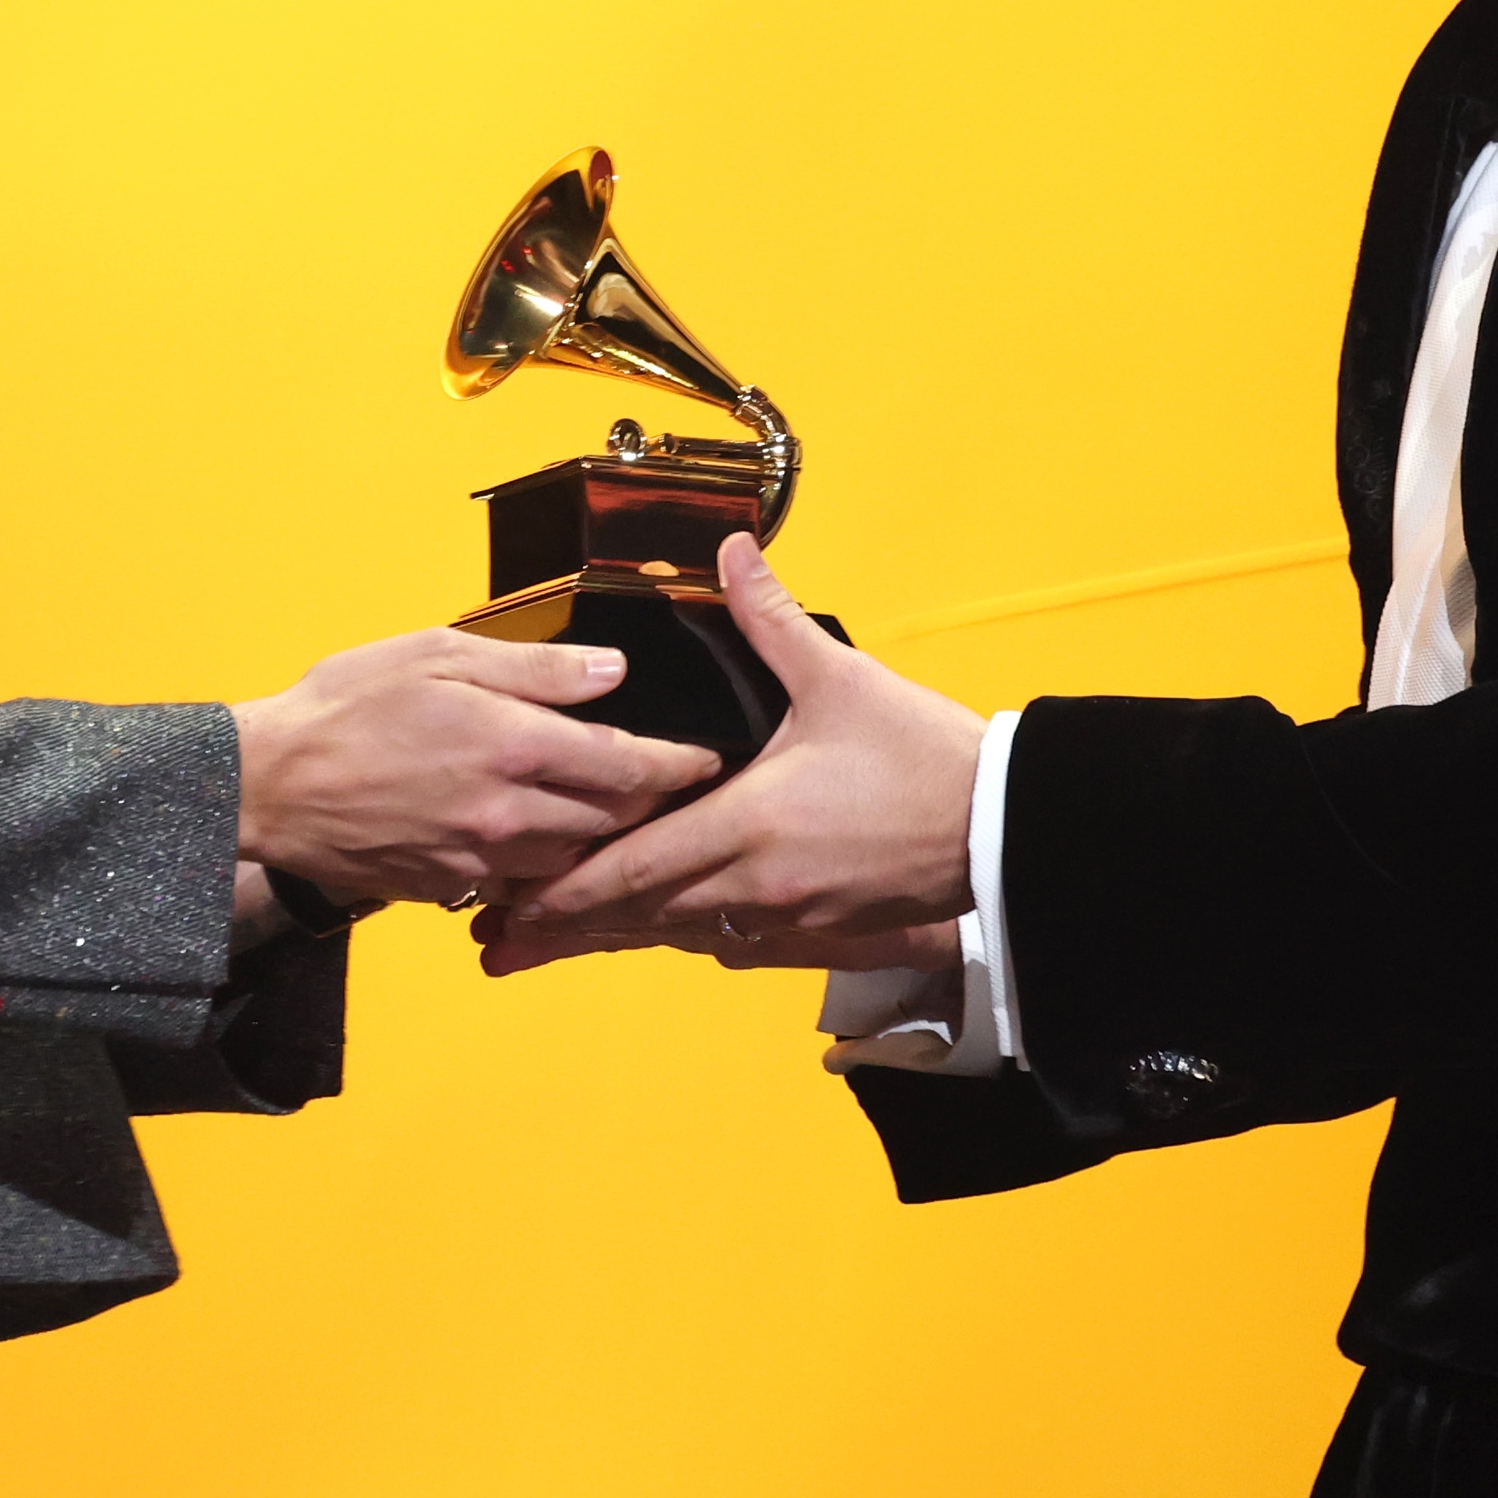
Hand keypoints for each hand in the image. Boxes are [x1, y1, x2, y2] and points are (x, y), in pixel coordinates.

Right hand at [233, 628, 717, 904]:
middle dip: (652, 801)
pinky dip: (546, 862)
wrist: (269, 786)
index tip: (706, 757)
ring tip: (617, 808)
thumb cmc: (346, 706)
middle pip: (615, 818)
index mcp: (514, 746)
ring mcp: (482, 859)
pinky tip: (544, 836)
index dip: (680, 763)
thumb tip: (611, 672)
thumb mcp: (439, 653)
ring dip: (602, 834)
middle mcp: (509, 813)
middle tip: (674, 782)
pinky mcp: (454, 888)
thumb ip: (536, 667)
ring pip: (576, 855)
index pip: (631, 765)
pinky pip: (524, 881)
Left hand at [478, 534, 984, 971]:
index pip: (635, 865)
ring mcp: (784, 917)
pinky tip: (648, 929)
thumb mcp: (841, 678)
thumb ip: (770, 618)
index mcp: (751, 822)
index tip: (509, 898)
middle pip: (638, 914)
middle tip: (496, 941)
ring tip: (548, 945)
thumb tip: (731, 552)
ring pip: (676, 932)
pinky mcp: (814, 932)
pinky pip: (725, 939)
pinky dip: (676, 931)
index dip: (566, 887)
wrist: (1001, 825)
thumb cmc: (923, 755)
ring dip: (614, 935)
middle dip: (565, 926)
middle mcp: (755, 883)